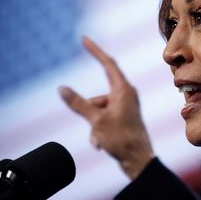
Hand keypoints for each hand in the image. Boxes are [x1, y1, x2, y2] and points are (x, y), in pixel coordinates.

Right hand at [58, 36, 154, 179]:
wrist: (138, 160)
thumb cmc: (121, 139)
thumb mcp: (95, 120)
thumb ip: (78, 103)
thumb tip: (62, 88)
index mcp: (123, 90)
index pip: (107, 63)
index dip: (95, 50)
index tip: (84, 38)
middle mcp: (126, 95)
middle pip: (98, 96)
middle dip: (90, 112)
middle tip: (96, 127)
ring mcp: (125, 106)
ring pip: (98, 110)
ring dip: (93, 126)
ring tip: (100, 140)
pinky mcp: (123, 117)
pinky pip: (103, 119)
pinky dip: (98, 130)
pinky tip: (101, 144)